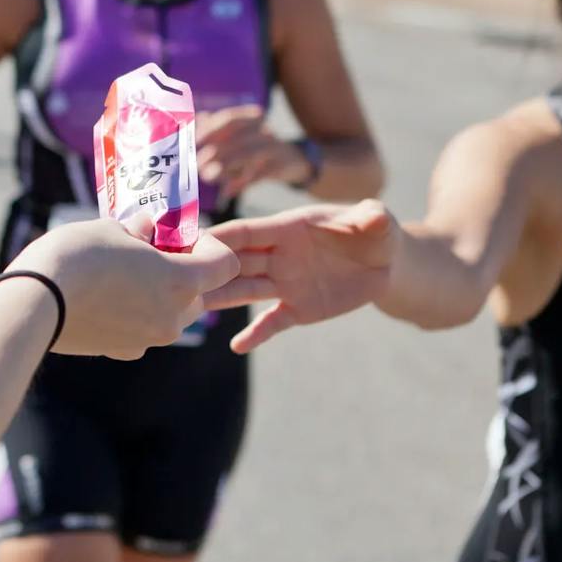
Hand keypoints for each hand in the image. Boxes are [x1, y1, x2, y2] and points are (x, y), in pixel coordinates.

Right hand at [9, 217, 239, 360]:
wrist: (34, 303)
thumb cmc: (77, 257)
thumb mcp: (112, 228)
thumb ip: (140, 232)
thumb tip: (147, 232)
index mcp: (181, 282)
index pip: (225, 264)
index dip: (208, 244)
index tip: (178, 234)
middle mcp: (174, 317)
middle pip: (198, 291)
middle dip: (181, 270)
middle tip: (148, 250)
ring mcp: (149, 339)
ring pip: (171, 313)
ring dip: (158, 293)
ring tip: (122, 272)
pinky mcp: (123, 352)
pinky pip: (143, 329)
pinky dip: (134, 314)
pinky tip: (103, 297)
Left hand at [197, 105, 310, 198]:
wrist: (295, 162)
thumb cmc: (259, 150)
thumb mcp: (242, 138)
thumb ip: (220, 131)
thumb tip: (197, 119)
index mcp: (252, 120)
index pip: (229, 118)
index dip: (210, 129)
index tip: (194, 142)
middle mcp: (263, 131)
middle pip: (237, 137)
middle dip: (215, 151)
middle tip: (197, 166)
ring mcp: (274, 148)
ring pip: (249, 154)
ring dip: (226, 165)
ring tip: (207, 177)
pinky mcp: (281, 166)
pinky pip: (260, 174)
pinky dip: (242, 183)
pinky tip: (226, 192)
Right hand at [206, 200, 397, 352]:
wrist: (385, 263)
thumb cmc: (375, 233)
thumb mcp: (377, 222)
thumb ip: (371, 217)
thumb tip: (376, 214)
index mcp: (289, 229)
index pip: (248, 232)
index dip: (221, 237)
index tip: (190, 242)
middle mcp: (279, 255)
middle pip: (236, 262)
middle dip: (207, 268)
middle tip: (176, 278)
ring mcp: (284, 282)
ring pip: (244, 290)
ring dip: (219, 298)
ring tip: (192, 309)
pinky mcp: (296, 308)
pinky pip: (272, 323)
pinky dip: (256, 335)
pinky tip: (238, 347)